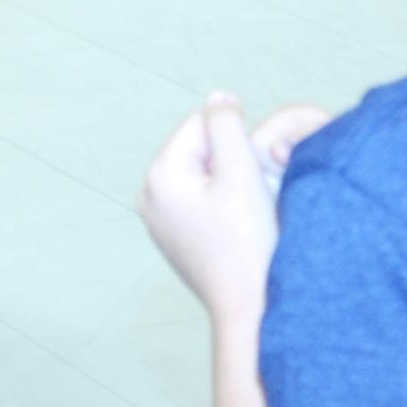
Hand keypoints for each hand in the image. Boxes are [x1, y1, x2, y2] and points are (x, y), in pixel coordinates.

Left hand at [138, 91, 322, 313]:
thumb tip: (219, 97)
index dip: (238, 141)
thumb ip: (227, 127)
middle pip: (203, 150)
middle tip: (255, 197)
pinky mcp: (177, 239)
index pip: (202, 124)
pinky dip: (227, 205)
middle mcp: (150, 196)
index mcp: (159, 176)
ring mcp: (160, 221)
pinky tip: (241, 230)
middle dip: (235, 162)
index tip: (256, 173)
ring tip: (249, 215)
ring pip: (207, 175)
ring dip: (234, 183)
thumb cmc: (249, 244)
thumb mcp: (242, 174)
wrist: (251, 309)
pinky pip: (205, 201)